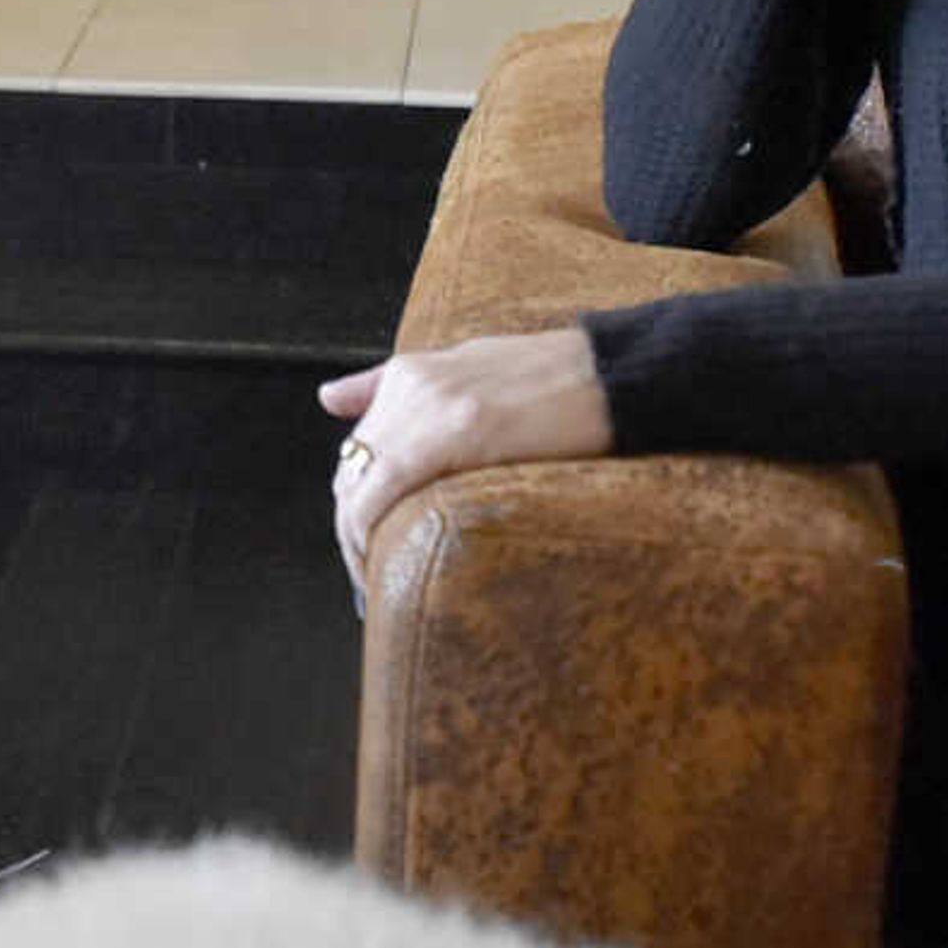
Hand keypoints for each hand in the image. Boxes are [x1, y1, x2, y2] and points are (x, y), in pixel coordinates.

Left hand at [317, 330, 613, 601]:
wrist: (619, 372)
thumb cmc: (557, 382)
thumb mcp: (468, 368)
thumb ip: (394, 385)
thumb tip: (328, 398)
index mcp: (411, 373)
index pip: (355, 452)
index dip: (354, 505)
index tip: (368, 544)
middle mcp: (411, 386)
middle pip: (349, 473)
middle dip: (351, 528)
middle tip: (371, 572)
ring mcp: (431, 405)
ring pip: (357, 487)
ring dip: (356, 541)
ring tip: (378, 578)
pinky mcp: (458, 429)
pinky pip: (383, 490)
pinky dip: (368, 533)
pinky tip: (381, 564)